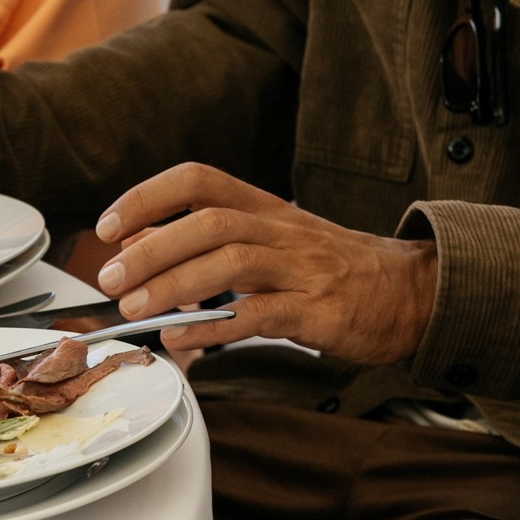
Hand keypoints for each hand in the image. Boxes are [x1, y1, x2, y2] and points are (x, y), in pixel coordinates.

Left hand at [93, 164, 436, 366]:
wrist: (410, 292)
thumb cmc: (333, 270)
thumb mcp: (272, 243)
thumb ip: (209, 243)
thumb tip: (137, 246)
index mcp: (267, 208)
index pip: (200, 181)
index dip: (149, 197)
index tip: (110, 227)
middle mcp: (282, 230)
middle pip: (209, 222)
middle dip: (151, 249)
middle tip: (111, 280)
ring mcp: (303, 268)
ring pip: (230, 261)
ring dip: (173, 285)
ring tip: (135, 310)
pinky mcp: (319, 311)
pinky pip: (259, 314)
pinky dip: (213, 327)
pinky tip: (181, 339)